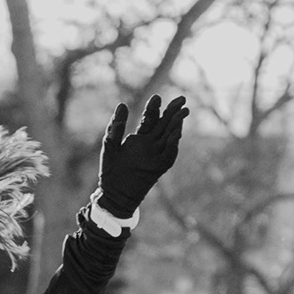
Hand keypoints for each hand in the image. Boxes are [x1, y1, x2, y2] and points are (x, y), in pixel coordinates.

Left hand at [98, 95, 186, 216]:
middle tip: (182, 99)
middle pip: (164, 125)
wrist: (114, 195)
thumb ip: (116, 127)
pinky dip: (173, 144)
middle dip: (172, 112)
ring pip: (170, 137)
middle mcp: (150, 145)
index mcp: (139, 139)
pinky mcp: (159, 168)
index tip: (157, 97)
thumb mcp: (110, 146)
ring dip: (177, 125)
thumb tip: (122, 104)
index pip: (150, 120)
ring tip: (183, 112)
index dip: (154, 109)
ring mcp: (156, 156)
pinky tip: (176, 132)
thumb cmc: (110, 171)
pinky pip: (169, 154)